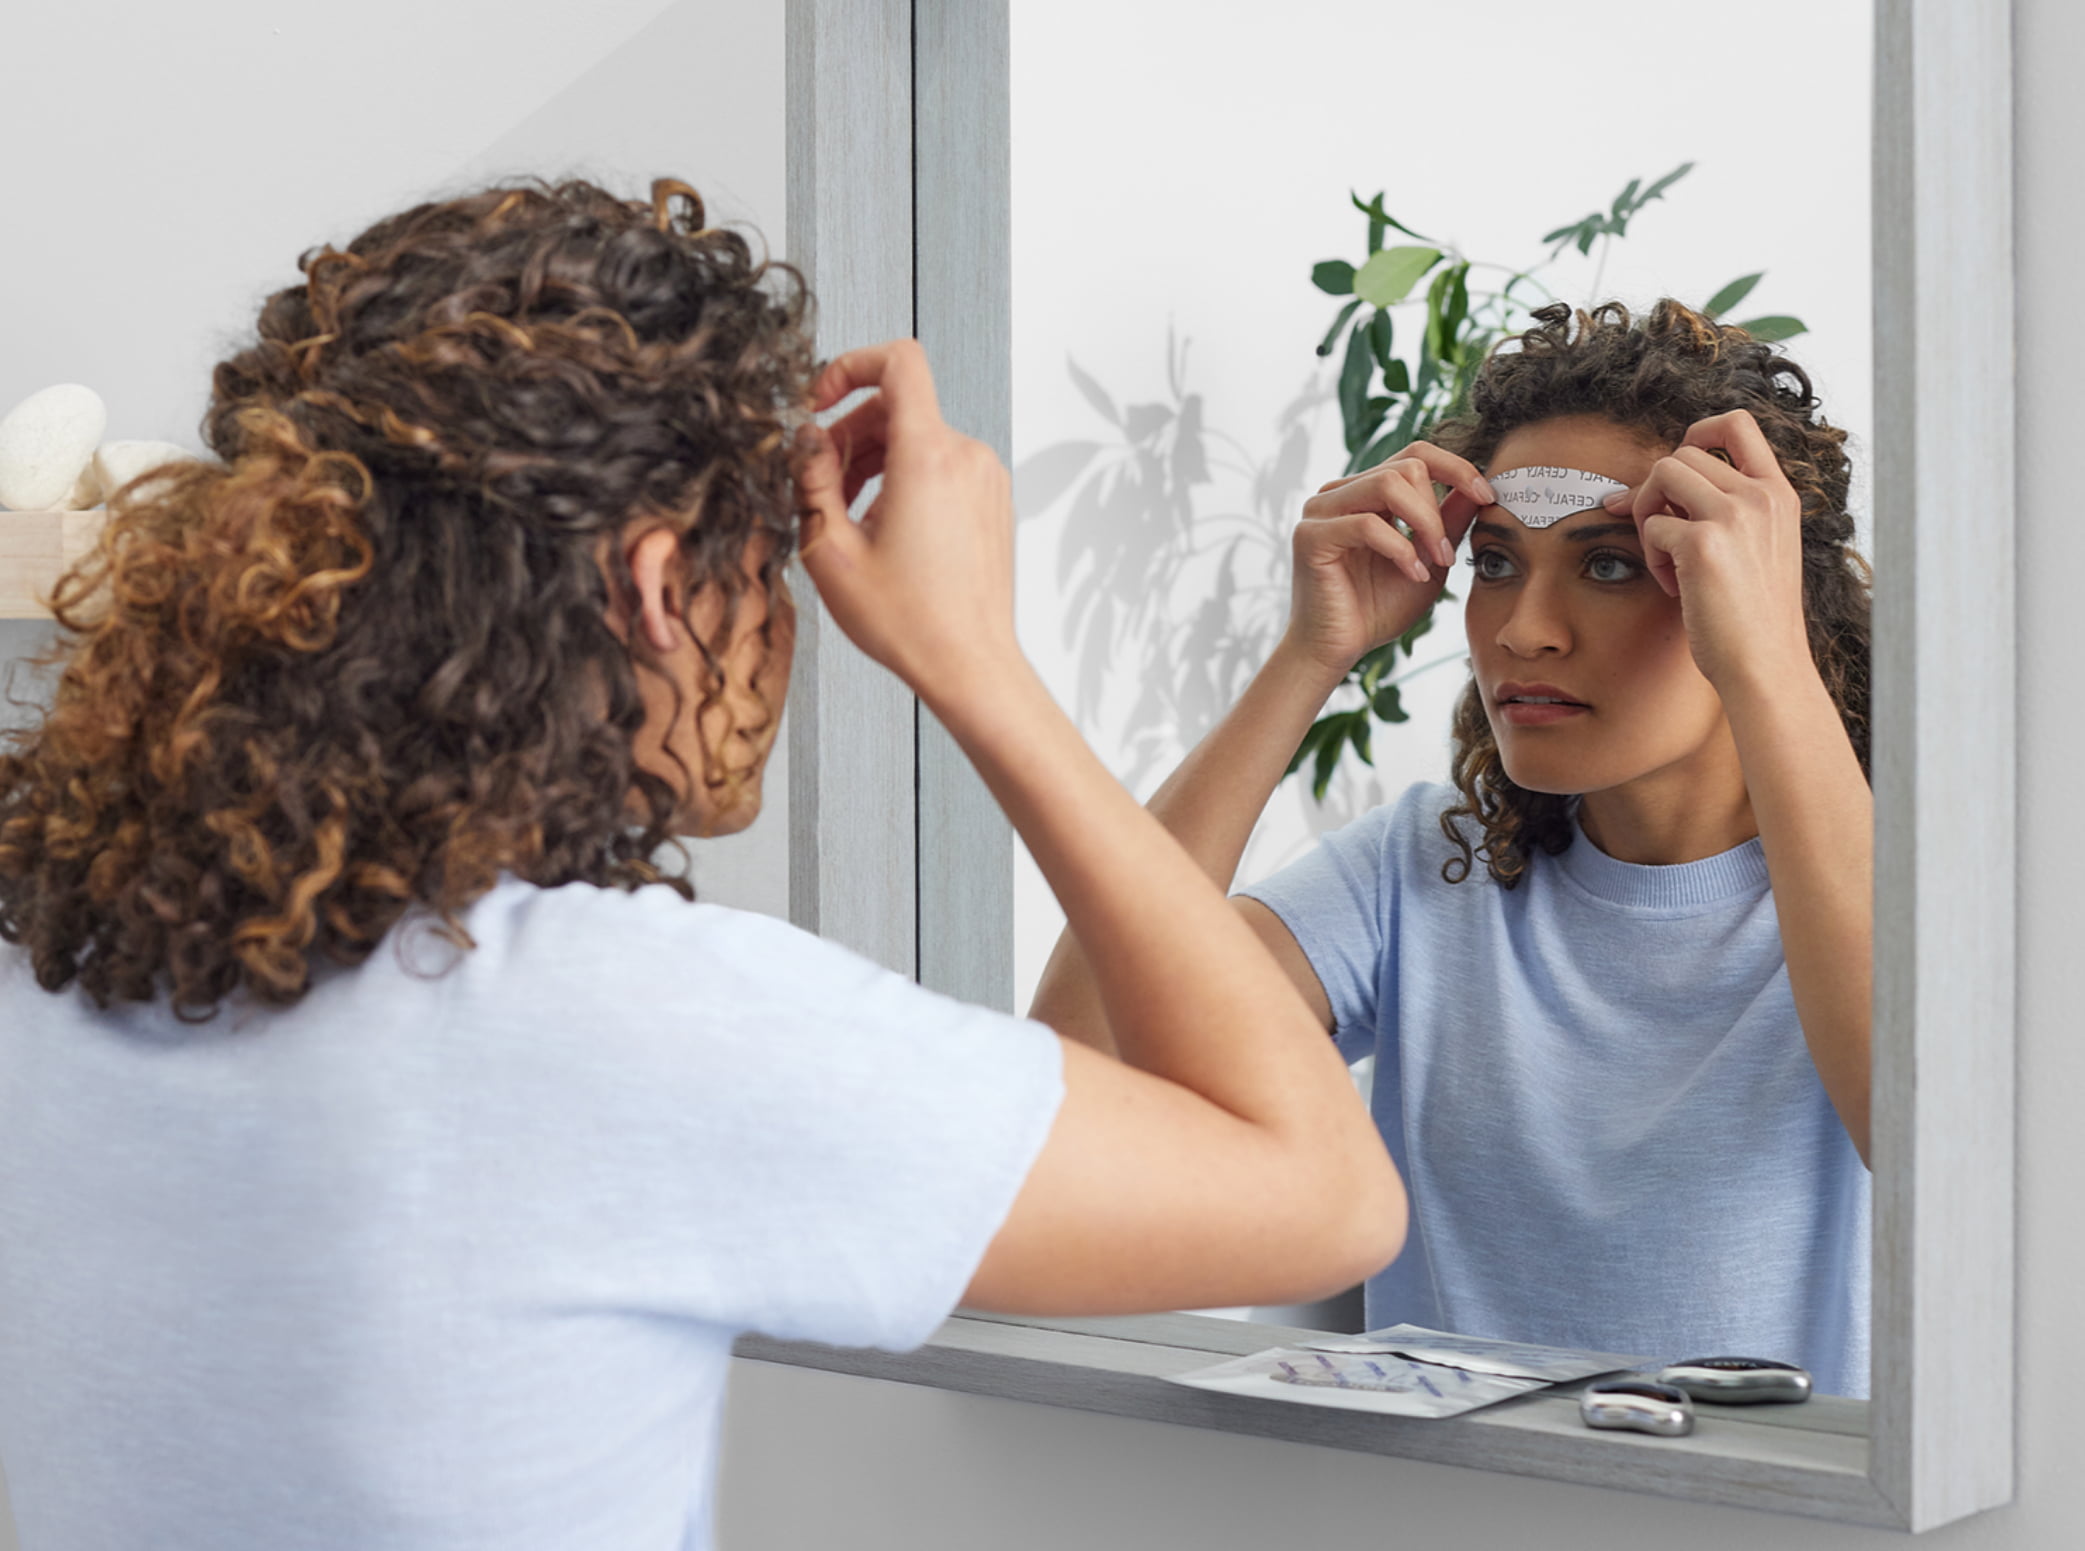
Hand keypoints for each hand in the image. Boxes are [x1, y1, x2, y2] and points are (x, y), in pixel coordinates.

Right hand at [794, 338, 1022, 706]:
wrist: (969, 665)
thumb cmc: (909, 622)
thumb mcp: (831, 550)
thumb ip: (811, 480)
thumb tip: (806, 440)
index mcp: (928, 457)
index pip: (899, 362)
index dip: (852, 365)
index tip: (821, 401)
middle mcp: (966, 457)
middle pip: (900, 406)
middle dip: (851, 433)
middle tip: (822, 483)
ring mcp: (986, 479)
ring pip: (919, 439)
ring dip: (876, 461)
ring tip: (850, 515)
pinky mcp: (992, 502)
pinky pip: (943, 466)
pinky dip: (907, 480)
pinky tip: (885, 530)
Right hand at [1284, 441, 1492, 675]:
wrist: (1337, 650)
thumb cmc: (1376, 610)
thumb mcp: (1429, 561)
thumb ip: (1449, 522)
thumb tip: (1477, 488)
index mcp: (1365, 493)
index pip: (1415, 455)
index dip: (1456, 468)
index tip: (1488, 495)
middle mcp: (1340, 493)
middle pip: (1407, 466)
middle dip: (1438, 510)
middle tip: (1448, 553)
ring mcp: (1321, 510)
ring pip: (1388, 484)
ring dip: (1424, 523)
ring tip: (1436, 560)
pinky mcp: (1311, 535)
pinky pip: (1367, 524)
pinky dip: (1400, 549)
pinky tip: (1413, 574)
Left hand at [1601, 409, 1813, 693]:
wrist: (1766, 666)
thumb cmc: (1752, 618)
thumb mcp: (1755, 551)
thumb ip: (1722, 513)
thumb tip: (1644, 488)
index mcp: (1778, 494)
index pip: (1736, 424)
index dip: (1697, 431)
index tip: (1676, 473)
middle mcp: (1761, 496)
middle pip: (1681, 452)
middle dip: (1657, 491)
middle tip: (1665, 540)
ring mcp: (1734, 515)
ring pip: (1661, 474)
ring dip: (1650, 515)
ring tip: (1669, 561)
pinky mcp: (1704, 543)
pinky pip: (1651, 524)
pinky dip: (1651, 556)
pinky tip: (1676, 588)